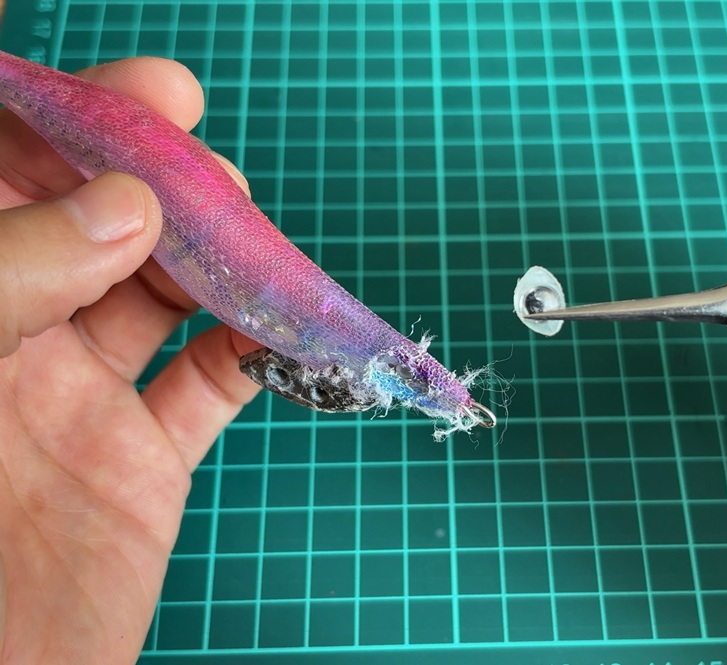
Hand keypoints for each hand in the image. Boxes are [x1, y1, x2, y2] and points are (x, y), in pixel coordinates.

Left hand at [0, 58, 258, 662]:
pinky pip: (209, 390)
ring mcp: (77, 397)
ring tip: (255, 241)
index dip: (79, 123)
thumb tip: (130, 207)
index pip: (15, 179)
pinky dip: (256, 353)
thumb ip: (10, 274)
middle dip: (164, 182)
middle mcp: (14, 334)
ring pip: (162, 295)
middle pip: (99, 225)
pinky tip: (282, 328)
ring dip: (218, 258)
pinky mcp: (139, 460)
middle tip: (216, 175)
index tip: (157, 101)